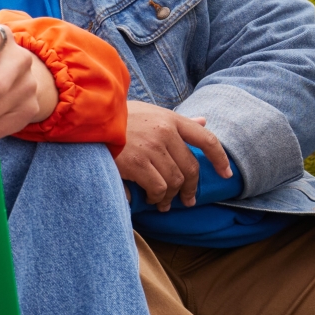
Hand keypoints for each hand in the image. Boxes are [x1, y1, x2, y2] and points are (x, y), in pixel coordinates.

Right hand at [115, 103, 231, 210]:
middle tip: (186, 201)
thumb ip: (176, 121)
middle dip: (191, 188)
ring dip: (169, 197)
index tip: (226, 174)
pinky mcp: (136, 163)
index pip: (206, 139)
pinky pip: (157, 188)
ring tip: (161, 203)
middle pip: (191, 168)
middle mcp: (165, 133)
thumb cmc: (116, 118)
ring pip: (174, 182)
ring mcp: (151, 148)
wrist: (88, 119)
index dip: (220, 159)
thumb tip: (203, 122)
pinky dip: (155, 197)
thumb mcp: (149, 112)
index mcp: (171, 119)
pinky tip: (148, 199)